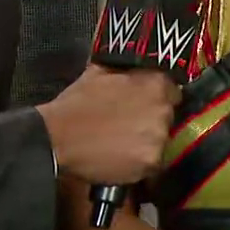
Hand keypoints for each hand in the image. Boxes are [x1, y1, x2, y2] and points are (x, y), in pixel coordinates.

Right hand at [38, 67, 176, 187]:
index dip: (157, 96)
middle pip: (168, 116)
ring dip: (147, 141)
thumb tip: (133, 67)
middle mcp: (162, 110)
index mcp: (154, 84)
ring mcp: (159, 139)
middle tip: (130, 123)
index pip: (172, 90)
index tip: (143, 102)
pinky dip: (140, 161)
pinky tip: (121, 157)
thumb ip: (125, 69)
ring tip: (123, 142)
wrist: (58, 139)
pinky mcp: (151, 163)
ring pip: (161, 140)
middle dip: (153, 118)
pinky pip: (152, 162)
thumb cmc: (76, 104)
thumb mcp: (100, 73)